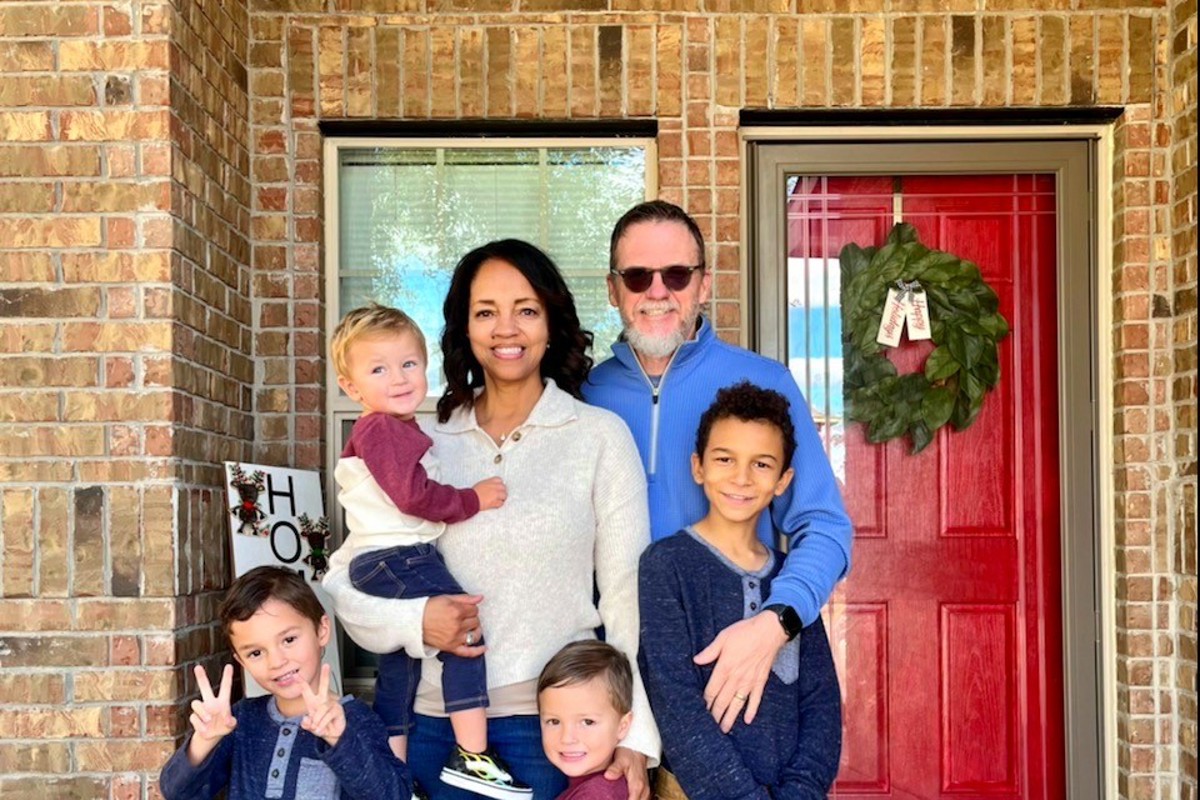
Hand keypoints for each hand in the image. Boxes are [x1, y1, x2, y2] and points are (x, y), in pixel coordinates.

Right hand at [187, 664, 236, 763]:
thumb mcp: (230, 726)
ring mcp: (202, 709)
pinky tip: (205, 729)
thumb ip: (232, 723)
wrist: (212, 736)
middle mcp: (211, 702)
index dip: (227, 677)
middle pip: (204, 687)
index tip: (229, 666)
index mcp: (222, 702)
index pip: (225, 687)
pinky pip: (194, 717)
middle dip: (201, 677)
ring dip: (202, 712)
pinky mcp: (195, 717)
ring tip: (209, 720)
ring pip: (196, 703)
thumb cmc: (223, 727)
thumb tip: (229, 721)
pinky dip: (200, 724)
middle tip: (197, 667)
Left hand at [300, 663, 345, 746]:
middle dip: (326, 675)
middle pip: (324, 686)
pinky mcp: (338, 710)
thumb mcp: (311, 727)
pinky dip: (322, 724)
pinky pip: (327, 715)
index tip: (296, 675)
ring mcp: (332, 704)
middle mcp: (323, 701)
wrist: (333, 736)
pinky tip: (322, 729)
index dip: (301, 683)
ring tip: (317, 728)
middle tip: (327, 665)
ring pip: (321, 709)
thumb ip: (307, 724)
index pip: (306, 691)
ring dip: (317, 721)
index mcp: (314, 703)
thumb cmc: (322, 727)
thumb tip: (307, 719)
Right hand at [422, 594, 485, 656]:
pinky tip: (484, 648)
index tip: (464, 608)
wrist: (413, 622)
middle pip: (476, 621)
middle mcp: (457, 626)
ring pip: (475, 634)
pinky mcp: (451, 648)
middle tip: (463, 616)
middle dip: (472, 617)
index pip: (475, 609)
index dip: (471, 608)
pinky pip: (468, 652)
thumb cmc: (428, 609)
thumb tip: (480, 598)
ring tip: (471, 627)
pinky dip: (477, 651)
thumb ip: (465, 598)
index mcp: (457, 611)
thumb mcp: (446, 598)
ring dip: (476, 630)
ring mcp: (455, 638)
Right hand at [473, 477, 506, 509]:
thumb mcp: (481, 484)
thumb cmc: (473, 492)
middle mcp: (495, 486)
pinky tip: (494, 505)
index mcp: (491, 481)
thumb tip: (491, 487)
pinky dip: (498, 504)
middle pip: (504, 488)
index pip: (500, 480)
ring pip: (504, 496)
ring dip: (501, 498)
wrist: (471, 499)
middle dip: (502, 492)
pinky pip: (501, 503)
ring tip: (497, 501)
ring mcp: (496, 494)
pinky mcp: (495, 502)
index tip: (498, 488)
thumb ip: (488, 484)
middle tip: (498, 495)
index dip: (499, 485)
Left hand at [604, 746, 648, 799]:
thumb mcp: (621, 759)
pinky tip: (623, 798)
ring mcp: (645, 791)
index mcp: (638, 785)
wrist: (637, 749)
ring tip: (617, 798)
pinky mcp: (643, 790)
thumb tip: (608, 776)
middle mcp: (643, 790)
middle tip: (611, 799)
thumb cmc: (629, 753)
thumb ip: (615, 768)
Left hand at [693, 612, 787, 731]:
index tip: (702, 708)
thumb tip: (696, 660)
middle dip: (716, 714)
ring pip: (737, 704)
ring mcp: (749, 682)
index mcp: (725, 667)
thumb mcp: (723, 637)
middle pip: (723, 701)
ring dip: (730, 717)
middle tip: (710, 725)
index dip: (706, 701)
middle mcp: (736, 678)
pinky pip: (755, 700)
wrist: (770, 631)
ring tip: (724, 729)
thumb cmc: (746, 632)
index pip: (712, 690)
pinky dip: (751, 711)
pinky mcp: (761, 681)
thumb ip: (710, 652)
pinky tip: (747, 720)